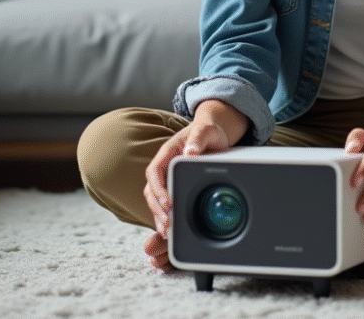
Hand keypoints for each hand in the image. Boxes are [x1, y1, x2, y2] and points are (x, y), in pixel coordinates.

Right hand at [142, 100, 248, 240]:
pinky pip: (164, 202)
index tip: (168, 203)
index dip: (158, 189)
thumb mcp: (205, 131)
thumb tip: (190, 152)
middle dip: (157, 208)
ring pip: (155, 199)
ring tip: (166, 232)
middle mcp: (163, 166)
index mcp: (167, 152)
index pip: (154, 172)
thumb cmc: (207, 130)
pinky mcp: (174, 185)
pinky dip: (165, 216)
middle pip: (152, 190)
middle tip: (167, 225)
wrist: (212, 131)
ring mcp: (167, 177)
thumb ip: (198, 140)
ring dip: (158, 216)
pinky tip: (169, 230)